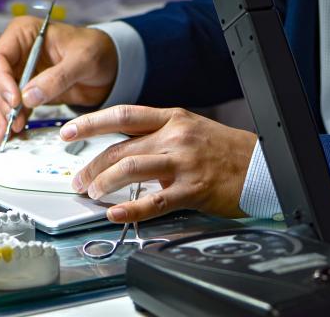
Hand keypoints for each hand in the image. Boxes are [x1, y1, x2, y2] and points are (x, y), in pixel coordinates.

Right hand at [0, 16, 117, 142]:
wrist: (110, 65)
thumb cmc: (97, 50)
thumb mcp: (82, 60)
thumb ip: (57, 77)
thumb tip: (29, 97)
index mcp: (25, 34)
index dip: (2, 80)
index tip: (15, 100)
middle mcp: (19, 52)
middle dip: (3, 101)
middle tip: (14, 120)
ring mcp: (22, 72)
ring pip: (2, 95)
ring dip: (5, 114)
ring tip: (11, 132)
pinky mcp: (29, 90)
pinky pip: (15, 106)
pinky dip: (14, 119)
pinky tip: (14, 132)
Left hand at [60, 105, 257, 222]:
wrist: (262, 165)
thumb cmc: (224, 150)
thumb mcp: (190, 129)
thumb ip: (157, 135)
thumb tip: (123, 149)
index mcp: (172, 117)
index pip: (121, 116)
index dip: (90, 123)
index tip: (68, 132)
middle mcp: (175, 136)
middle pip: (120, 147)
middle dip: (91, 165)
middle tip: (77, 179)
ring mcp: (184, 162)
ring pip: (131, 168)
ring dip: (105, 182)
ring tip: (92, 193)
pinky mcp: (193, 189)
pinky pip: (155, 201)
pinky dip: (132, 209)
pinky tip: (116, 213)